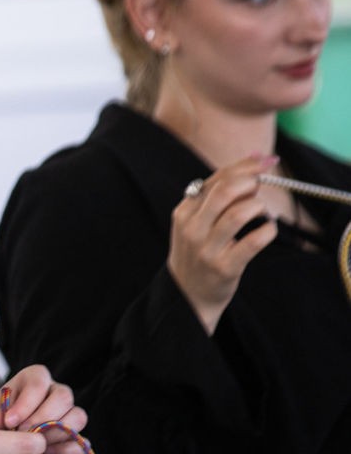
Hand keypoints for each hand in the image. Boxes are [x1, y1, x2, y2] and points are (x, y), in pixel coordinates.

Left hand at [0, 364, 88, 453]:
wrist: (1, 442)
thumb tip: (1, 419)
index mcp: (34, 378)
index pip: (39, 382)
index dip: (26, 403)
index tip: (8, 422)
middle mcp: (56, 391)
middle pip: (64, 397)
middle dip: (42, 419)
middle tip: (22, 435)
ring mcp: (69, 413)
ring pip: (78, 417)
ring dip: (56, 435)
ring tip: (34, 447)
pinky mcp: (75, 437)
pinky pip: (82, 442)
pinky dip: (66, 451)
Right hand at [168, 155, 278, 333]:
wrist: (188, 295)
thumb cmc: (199, 252)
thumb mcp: (196, 222)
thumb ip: (218, 195)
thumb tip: (255, 159)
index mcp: (184, 212)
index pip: (215, 179)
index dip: (244, 165)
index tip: (266, 160)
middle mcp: (192, 228)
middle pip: (224, 192)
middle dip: (250, 182)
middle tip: (262, 187)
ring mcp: (206, 249)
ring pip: (238, 214)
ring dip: (259, 207)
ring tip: (264, 213)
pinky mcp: (224, 267)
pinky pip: (254, 241)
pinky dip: (268, 230)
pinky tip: (268, 229)